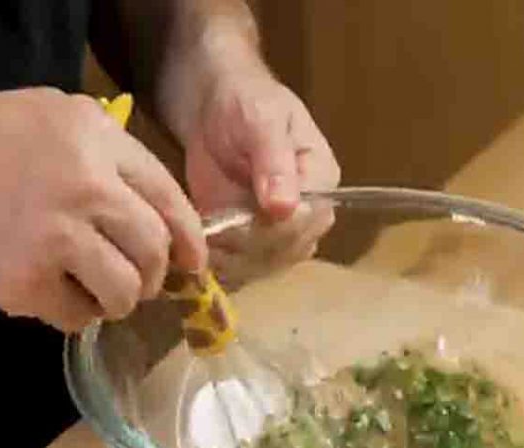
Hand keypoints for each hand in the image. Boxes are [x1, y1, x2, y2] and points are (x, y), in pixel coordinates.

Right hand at [0, 88, 205, 330]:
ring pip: (124, 290)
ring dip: (119, 301)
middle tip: (139, 283)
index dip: (190, 240)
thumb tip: (166, 216)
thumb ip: (114, 155)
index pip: (170, 201)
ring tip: (100, 294)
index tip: (193, 263)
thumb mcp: (58, 117)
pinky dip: (75, 315)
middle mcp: (88, 187)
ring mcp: (57, 236)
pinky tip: (57, 296)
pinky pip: (78, 316)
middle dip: (154, 276)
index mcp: (100, 142)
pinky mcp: (27, 280)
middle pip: (154, 250)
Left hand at [184, 64, 339, 288]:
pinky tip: (201, 242)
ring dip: (230, 255)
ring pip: (263, 264)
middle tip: (212, 223)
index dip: (273, 226)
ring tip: (204, 231)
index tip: (235, 214)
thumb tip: (284, 207)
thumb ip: (274, 162)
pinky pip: (242, 268)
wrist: (214, 111)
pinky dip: (219, 261)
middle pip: (286, 249)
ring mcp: (282, 233)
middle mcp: (309, 214)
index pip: (307, 221)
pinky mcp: (253, 244)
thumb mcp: (261, 120)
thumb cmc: (244, 104)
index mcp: (322, 180)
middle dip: (246, 242)